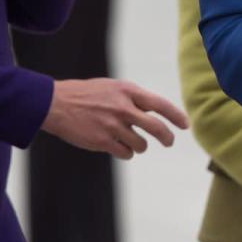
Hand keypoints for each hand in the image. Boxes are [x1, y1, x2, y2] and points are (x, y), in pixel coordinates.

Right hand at [43, 79, 188, 158]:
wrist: (57, 104)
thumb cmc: (86, 95)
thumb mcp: (112, 88)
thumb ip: (133, 99)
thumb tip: (154, 115)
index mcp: (127, 91)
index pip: (160, 105)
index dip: (176, 116)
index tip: (185, 125)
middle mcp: (124, 108)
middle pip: (156, 128)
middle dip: (167, 138)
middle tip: (169, 142)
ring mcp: (114, 125)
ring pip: (141, 145)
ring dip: (139, 146)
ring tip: (129, 141)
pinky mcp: (103, 141)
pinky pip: (126, 154)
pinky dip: (126, 153)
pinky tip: (118, 147)